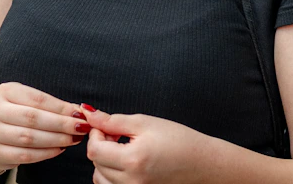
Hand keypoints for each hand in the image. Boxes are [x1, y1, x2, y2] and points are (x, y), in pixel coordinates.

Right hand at [0, 83, 89, 169]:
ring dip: (56, 139)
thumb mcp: (28, 101)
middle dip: (61, 124)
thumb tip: (80, 111)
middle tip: (81, 128)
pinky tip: (59, 149)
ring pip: (30, 138)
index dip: (61, 108)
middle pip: (34, 118)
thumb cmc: (16, 114)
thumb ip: (51, 105)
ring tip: (73, 139)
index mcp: (6, 91)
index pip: (38, 99)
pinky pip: (25, 155)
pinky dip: (45, 153)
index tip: (80, 114)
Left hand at [83, 109, 207, 183]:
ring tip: (122, 149)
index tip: (106, 126)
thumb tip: (90, 115)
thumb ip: (114, 120)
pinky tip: (126, 162)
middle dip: (101, 145)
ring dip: (104, 162)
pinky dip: (111, 175)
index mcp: (133, 160)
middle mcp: (131, 181)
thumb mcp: (146, 123)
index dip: (96, 134)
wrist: (202, 163)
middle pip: (96, 164)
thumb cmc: (179, 140)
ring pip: (100, 178)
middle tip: (118, 134)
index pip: (95, 150)